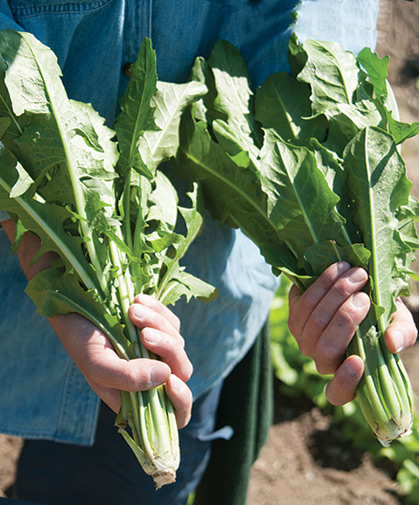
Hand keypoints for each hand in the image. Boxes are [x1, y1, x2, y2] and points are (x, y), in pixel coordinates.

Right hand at [50, 294, 192, 427]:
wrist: (75, 307)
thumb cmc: (82, 341)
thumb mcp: (98, 364)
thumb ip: (128, 377)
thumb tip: (166, 375)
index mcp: (136, 397)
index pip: (174, 413)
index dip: (181, 401)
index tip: (171, 381)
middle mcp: (151, 377)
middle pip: (181, 371)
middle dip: (167, 349)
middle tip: (143, 334)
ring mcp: (157, 352)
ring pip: (178, 343)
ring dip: (157, 324)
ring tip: (132, 311)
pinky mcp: (159, 328)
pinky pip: (172, 322)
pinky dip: (158, 310)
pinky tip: (138, 301)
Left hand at [288, 262, 416, 405]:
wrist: (357, 286)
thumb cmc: (382, 314)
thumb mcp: (399, 323)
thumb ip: (402, 333)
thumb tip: (392, 342)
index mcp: (347, 372)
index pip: (338, 393)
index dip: (345, 381)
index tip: (358, 361)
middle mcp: (321, 359)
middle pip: (325, 348)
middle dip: (344, 320)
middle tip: (363, 298)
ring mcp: (304, 337)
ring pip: (313, 321)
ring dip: (335, 296)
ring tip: (358, 275)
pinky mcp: (294, 312)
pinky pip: (304, 301)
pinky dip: (323, 283)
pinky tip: (340, 268)